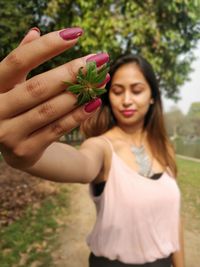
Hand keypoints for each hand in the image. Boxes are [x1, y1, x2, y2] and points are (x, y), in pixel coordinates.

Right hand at [0, 27, 108, 168]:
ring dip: (78, 95)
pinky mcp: (26, 150)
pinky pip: (57, 130)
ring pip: (49, 110)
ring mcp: (9, 134)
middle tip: (98, 60)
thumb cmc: (17, 108)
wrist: (16, 146)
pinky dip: (77, 116)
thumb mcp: (14, 85)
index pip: (18, 61)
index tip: (75, 34)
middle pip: (38, 87)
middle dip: (71, 72)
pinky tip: (94, 103)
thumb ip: (21, 62)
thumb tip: (35, 33)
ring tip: (100, 81)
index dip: (46, 46)